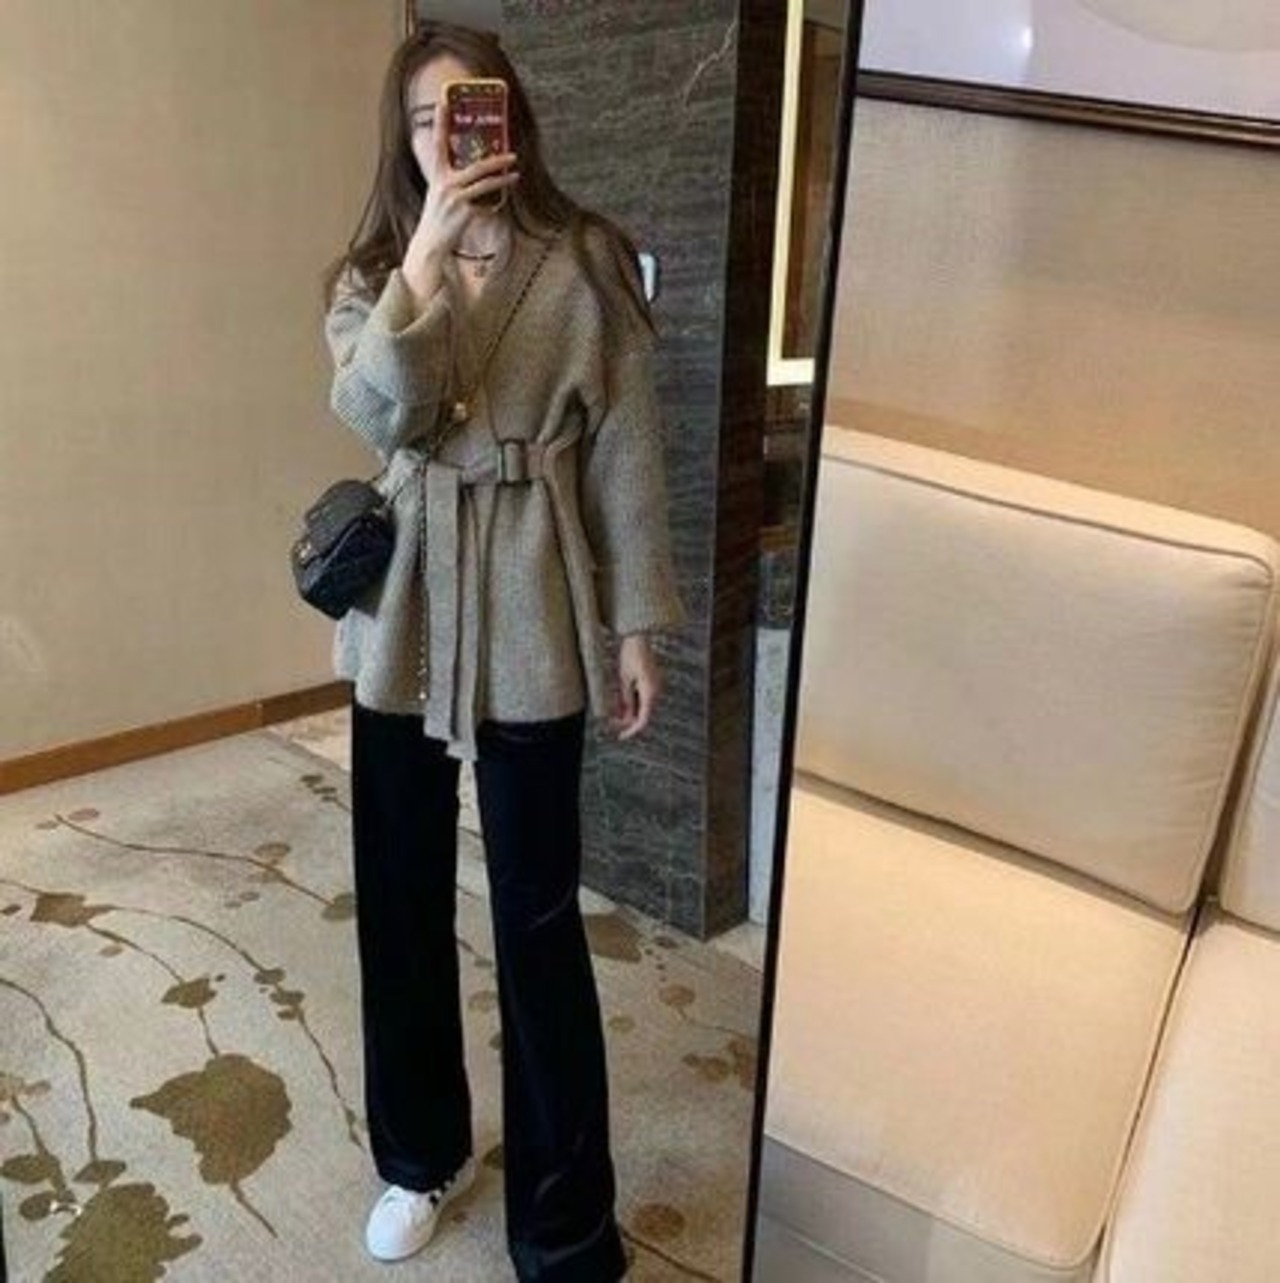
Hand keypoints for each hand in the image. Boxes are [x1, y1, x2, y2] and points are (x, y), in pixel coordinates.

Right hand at [405, 111, 519, 271]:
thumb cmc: (438, 217)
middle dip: (496, 160)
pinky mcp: (465, 213)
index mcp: (437, 175)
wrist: (431, 242)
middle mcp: (445, 184)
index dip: (440, 123)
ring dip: (503, 179)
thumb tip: (474, 172)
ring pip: (485, 184)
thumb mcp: (440, 193)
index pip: (437, 144)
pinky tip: (497, 204)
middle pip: (476, 166)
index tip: (443, 103)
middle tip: (512, 154)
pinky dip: (491, 205)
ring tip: (516, 175)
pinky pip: (485, 205)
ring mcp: (456, 198)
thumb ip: (453, 180)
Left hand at [608, 634, 663, 740]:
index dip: (632, 731)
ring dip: (628, 711)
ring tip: (612, 710)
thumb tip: (623, 716)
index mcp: (650, 692)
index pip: (643, 720)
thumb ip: (625, 700)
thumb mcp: (623, 679)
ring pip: (642, 707)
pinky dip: (632, 702)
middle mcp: (656, 691)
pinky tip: (620, 701)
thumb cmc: (631, 654)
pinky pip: (642, 698)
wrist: (638, 636)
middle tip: (611, 721)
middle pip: (643, 715)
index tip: (621, 736)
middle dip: (627, 720)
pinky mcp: (651, 682)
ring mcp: (655, 686)